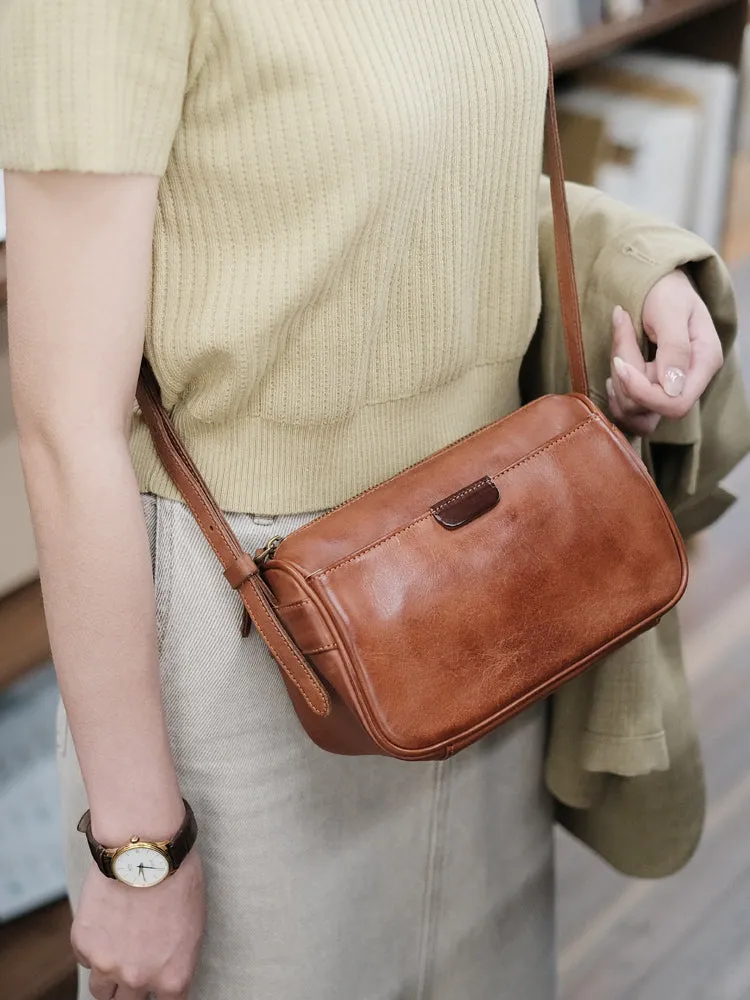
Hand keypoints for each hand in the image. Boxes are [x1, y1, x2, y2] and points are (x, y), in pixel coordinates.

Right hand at [71, 849, 204, 999]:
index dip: (163, 992)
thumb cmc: (179, 878)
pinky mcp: (83, 944)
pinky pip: (85, 958)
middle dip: (133, 987)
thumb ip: (177, 956)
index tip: (158, 986)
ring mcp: (107, 964)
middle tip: (135, 965)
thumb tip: (169, 967)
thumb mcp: (194, 923)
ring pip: (101, 991)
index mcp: (173, 976)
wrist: (146, 848)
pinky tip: (105, 922)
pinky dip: (93, 946)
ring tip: (117, 949)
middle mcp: (139, 979)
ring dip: (108, 974)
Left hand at [604, 270, 723, 436]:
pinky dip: (617, 392)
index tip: (619, 364)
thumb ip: (674, 347)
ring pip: (635, 410)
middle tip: (620, 338)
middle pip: (650, 408)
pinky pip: (630, 409)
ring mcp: (670, 387)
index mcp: (704, 362)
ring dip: (618, 382)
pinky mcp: (653, 389)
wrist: (657, 282)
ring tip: (617, 348)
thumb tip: (672, 388)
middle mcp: (690, 380)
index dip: (642, 392)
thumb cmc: (665, 289)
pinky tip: (616, 369)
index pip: (676, 403)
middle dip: (626, 379)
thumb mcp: (670, 310)